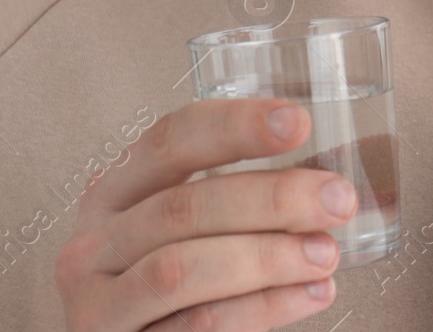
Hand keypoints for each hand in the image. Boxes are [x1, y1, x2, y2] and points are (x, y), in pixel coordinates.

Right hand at [55, 99, 356, 330]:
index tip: (297, 122)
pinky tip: (309, 294)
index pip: (170, 140)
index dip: (234, 126)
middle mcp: (95, 243)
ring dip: (268, 257)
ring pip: (183, 268)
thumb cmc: (166, 287)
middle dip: (270, 198)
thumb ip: (230, 201)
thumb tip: (325, 182)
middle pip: (183, 207)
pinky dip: (262, 308)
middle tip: (337, 199)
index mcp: (114, 192)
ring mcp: (99, 303)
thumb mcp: (176, 231)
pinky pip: (199, 325)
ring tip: (326, 253)